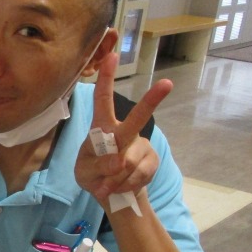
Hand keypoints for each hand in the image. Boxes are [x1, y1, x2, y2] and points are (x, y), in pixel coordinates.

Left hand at [74, 52, 171, 207]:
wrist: (113, 195)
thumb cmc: (93, 176)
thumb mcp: (85, 173)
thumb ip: (98, 166)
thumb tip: (120, 161)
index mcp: (102, 128)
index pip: (102, 100)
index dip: (106, 78)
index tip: (111, 56)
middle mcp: (124, 132)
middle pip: (137, 118)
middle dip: (151, 101)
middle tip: (167, 84)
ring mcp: (140, 146)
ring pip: (131, 161)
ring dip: (116, 179)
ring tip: (107, 185)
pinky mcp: (151, 161)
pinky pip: (140, 174)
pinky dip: (126, 185)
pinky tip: (120, 187)